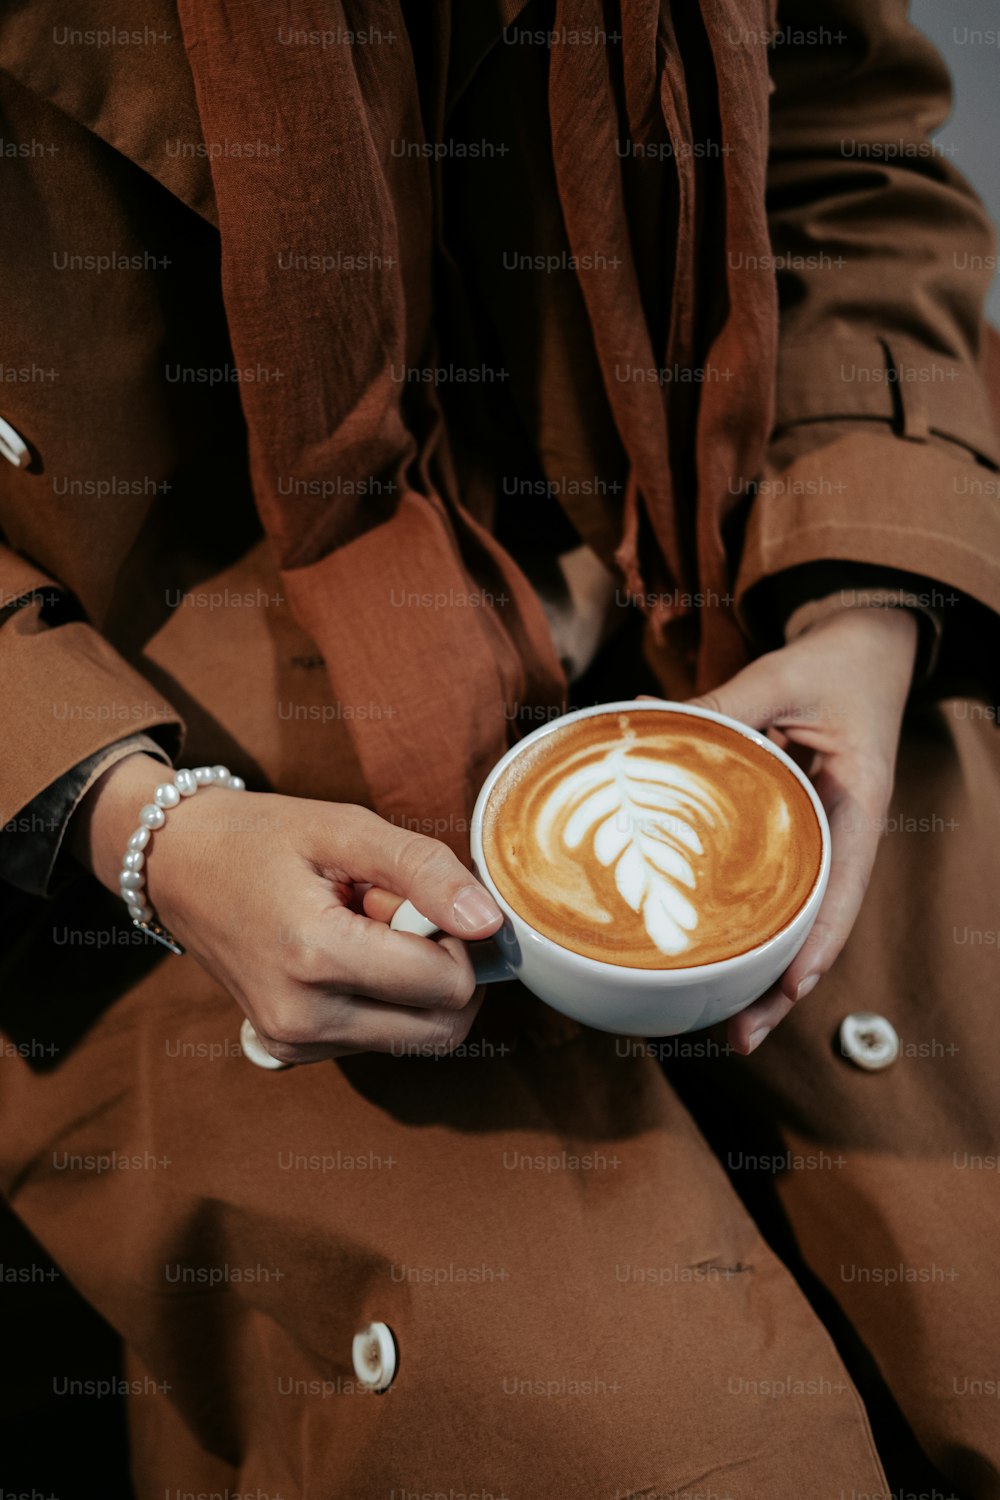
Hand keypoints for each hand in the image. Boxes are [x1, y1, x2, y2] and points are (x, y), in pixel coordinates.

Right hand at [69, 755, 501, 1062]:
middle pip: (443, 1026)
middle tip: (397, 915)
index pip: (448, 984)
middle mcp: (305, 1017)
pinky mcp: (292, 1049)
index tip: (416, 896)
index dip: (456, 936)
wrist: (177, 865)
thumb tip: (489, 922)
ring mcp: (294, 1042)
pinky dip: (384, 999)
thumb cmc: (260, 838)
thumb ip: (424, 871)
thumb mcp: (346, 828)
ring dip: (412, 985)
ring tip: (363, 928)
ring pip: (416, 1038)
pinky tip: (345, 953)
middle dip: (443, 969)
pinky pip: (379, 1039)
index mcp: (317, 957)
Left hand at [681, 606, 917, 1053]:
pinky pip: (764, 882)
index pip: (842, 888)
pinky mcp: (789, 831)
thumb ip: (724, 700)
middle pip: (813, 925)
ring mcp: (816, 839)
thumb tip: (639, 723)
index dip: (816, 944)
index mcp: (859, 803)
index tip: (788, 989)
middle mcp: (841, 833)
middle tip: (734, 1036)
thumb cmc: (836, 662)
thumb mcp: (784, 675)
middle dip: (778, 986)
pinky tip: (698, 948)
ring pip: (788, 916)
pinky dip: (735, 918)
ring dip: (755, 967)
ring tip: (713, 1020)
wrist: (865, 646)